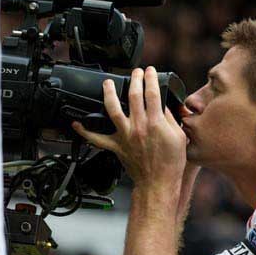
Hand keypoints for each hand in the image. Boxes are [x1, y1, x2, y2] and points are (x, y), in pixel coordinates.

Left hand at [73, 66, 187, 187]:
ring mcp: (125, 136)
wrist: (158, 183)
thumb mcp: (178, 137)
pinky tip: (77, 123)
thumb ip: (169, 118)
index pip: (152, 93)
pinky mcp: (116, 146)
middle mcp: (138, 127)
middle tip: (136, 72)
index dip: (151, 78)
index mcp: (156, 123)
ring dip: (109, 93)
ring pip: (112, 109)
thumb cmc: (170, 164)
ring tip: (107, 83)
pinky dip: (85, 132)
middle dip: (134, 79)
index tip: (150, 71)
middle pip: (133, 95)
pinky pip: (97, 139)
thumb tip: (162, 105)